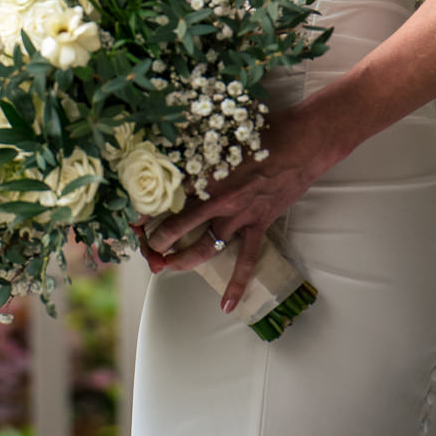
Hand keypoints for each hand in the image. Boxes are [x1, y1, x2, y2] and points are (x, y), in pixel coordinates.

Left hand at [141, 96, 334, 311]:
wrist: (305, 140)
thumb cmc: (265, 130)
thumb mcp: (225, 132)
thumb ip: (201, 145)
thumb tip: (176, 145)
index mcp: (207, 172)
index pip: (166, 196)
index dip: (146, 209)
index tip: (131, 217)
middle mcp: (219, 198)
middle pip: (178, 227)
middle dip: (157, 241)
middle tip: (144, 247)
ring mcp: (240, 215)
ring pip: (204, 247)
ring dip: (182, 260)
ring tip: (165, 267)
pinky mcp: (260, 224)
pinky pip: (247, 259)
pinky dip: (237, 283)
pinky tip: (226, 305)